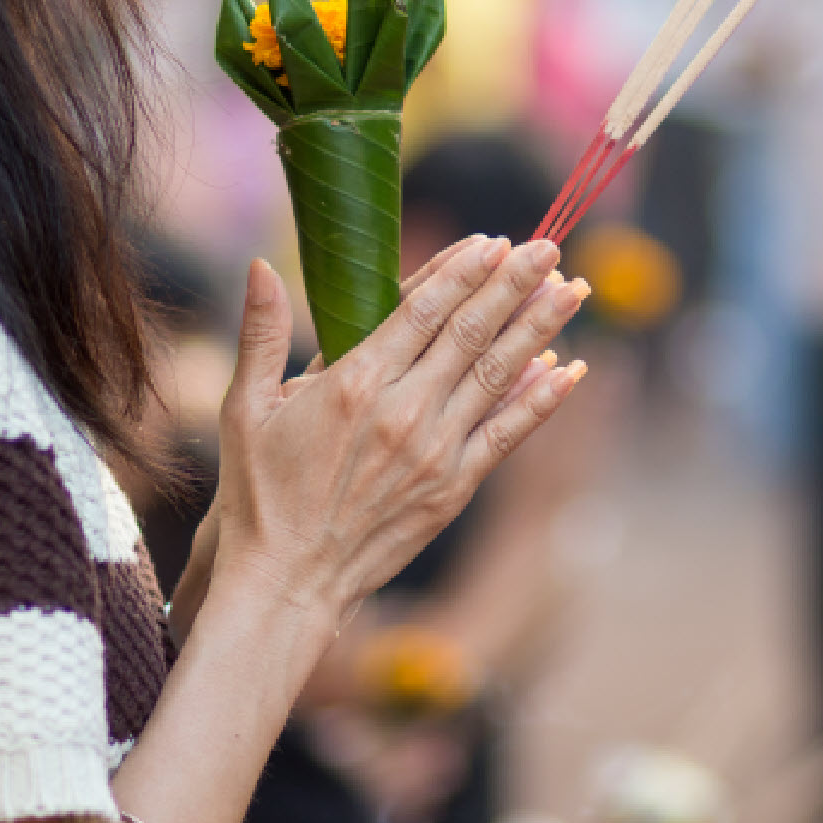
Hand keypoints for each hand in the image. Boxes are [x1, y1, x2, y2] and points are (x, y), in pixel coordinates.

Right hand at [209, 236, 587, 621]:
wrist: (286, 581)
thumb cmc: (259, 494)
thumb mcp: (247, 406)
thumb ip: (259, 331)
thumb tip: (260, 265)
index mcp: (353, 383)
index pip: (422, 309)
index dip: (463, 270)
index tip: (493, 241)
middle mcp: (403, 411)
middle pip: (471, 331)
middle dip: (514, 283)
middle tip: (549, 246)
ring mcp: (435, 451)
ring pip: (499, 374)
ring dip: (541, 327)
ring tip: (575, 289)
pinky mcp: (454, 488)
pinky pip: (508, 433)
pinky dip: (542, 400)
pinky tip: (570, 370)